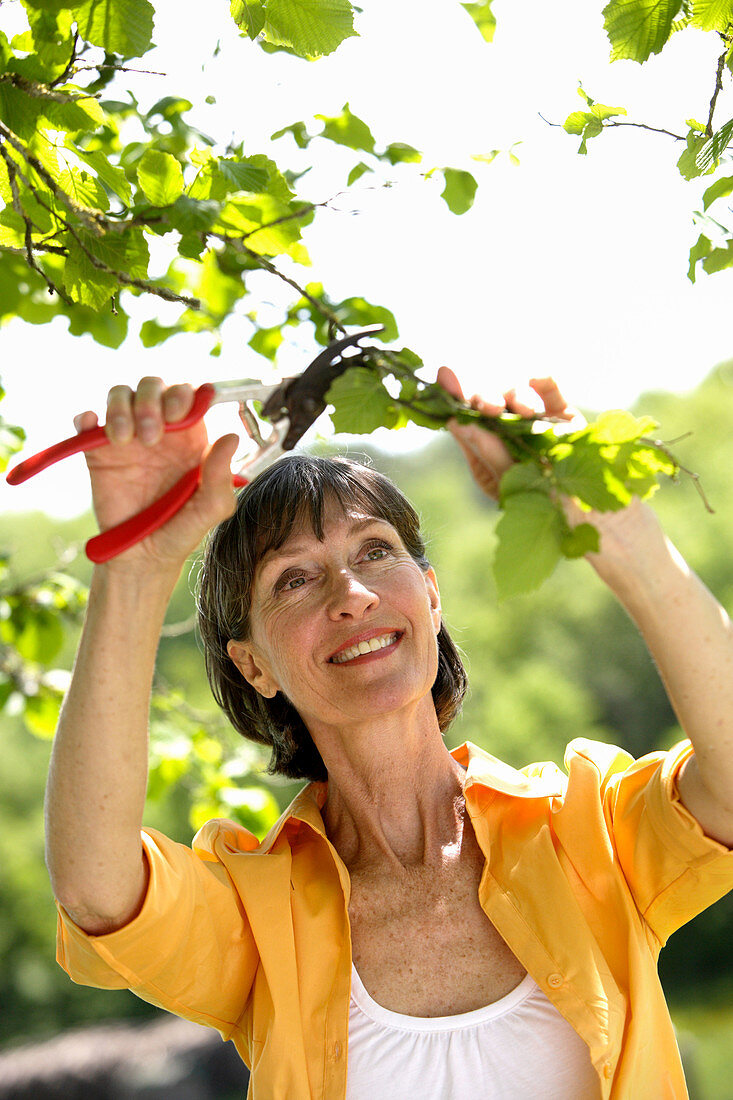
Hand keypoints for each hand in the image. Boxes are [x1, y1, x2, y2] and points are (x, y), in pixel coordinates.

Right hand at [75, 377, 237, 571]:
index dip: (183, 394)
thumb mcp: (211, 509)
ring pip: (120, 395)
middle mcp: (160, 430)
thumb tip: (230, 438)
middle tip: (152, 436)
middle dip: (152, 400)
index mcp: (190, 436)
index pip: (187, 395)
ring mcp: (128, 438)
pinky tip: (92, 427)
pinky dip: (86, 417)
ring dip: (121, 407)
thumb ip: (220, 475)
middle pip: (152, 386)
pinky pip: (86, 421)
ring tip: (124, 439)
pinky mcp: (99, 451)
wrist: (144, 556)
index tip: (179, 414)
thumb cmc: (182, 530)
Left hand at [437, 367, 574, 499]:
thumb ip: (486, 452)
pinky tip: (538, 380)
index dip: (453, 392)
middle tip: (489, 406)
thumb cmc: (538, 504)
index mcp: (484, 445)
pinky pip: (549, 390)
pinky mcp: (561, 414)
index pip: (463, 414)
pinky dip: (543, 381)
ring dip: (516, 395)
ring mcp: (533, 417)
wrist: (583, 514)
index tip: (444, 377)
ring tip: (526, 411)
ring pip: (515, 392)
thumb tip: (458, 421)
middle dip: (485, 396)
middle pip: (487, 398)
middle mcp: (504, 427)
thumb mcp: (508, 484)